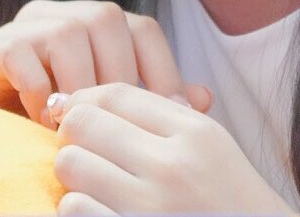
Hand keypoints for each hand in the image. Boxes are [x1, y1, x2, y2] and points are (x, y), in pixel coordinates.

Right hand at [0, 0, 211, 125]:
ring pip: (67, 31)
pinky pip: (20, 52)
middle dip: (119, 77)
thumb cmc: (57, 129)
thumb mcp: (110, 119)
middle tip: (120, 126)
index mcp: (96, 25)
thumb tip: (203, 97)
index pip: (142, 27)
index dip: (161, 67)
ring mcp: (23, 27)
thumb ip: (151, 104)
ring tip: (79, 127)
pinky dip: (38, 89)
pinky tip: (43, 122)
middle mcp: (61, 14)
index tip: (171, 113)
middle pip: (106, 19)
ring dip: (79, 83)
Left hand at [50, 82, 295, 214]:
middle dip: (74, 132)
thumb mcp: (209, 144)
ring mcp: (149, 208)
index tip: (74, 109)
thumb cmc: (228, 199)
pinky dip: (78, 207)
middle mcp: (171, 167)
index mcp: (193, 133)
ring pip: (71, 164)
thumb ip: (163, 114)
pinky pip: (74, 208)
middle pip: (85, 123)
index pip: (116, 94)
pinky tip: (98, 208)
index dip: (85, 98)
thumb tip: (96, 97)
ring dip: (74, 172)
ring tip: (91, 180)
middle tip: (84, 147)